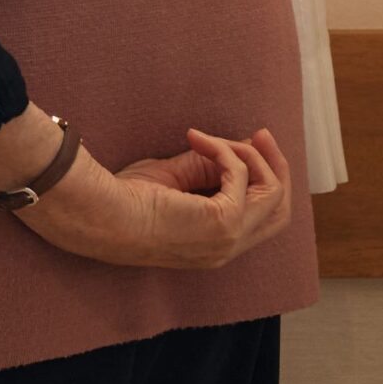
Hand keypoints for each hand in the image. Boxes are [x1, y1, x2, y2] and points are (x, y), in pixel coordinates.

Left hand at [0, 120, 296, 271]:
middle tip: (261, 135)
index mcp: (217, 245)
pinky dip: (225, 151)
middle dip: (277, 167)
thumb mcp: (172, 180)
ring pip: (272, 192)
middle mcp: (229, 248)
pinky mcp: (223, 222)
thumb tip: (230, 149)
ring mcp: (229, 239)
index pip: (264, 218)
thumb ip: (203, 169)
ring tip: (219, 136)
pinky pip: (242, 176)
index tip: (251, 145)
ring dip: (250, 155)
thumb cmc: (123, 200)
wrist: (101, 215)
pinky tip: (196, 139)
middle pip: (281, 209)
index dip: (264, 179)